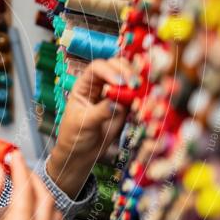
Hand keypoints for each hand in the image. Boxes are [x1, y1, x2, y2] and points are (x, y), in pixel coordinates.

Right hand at [0, 150, 61, 219]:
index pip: (26, 188)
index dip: (18, 167)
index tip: (12, 155)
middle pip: (45, 199)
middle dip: (31, 179)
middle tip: (16, 166)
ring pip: (51, 214)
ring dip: (39, 195)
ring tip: (21, 183)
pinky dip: (39, 213)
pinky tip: (22, 206)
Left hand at [49, 57, 132, 197]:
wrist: (82, 153)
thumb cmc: (75, 135)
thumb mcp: (83, 123)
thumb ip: (99, 112)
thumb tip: (116, 104)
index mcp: (84, 85)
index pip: (97, 68)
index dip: (109, 70)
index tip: (119, 82)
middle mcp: (100, 85)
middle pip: (115, 66)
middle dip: (126, 71)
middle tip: (134, 84)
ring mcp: (114, 94)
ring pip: (128, 77)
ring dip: (136, 80)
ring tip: (140, 90)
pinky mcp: (125, 105)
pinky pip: (135, 95)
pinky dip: (142, 94)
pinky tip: (144, 99)